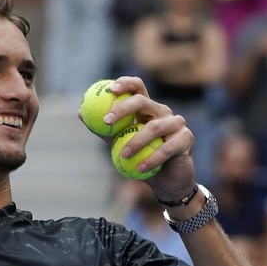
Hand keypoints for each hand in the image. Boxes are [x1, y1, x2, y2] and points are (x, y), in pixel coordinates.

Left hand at [105, 76, 196, 199]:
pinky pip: (167, 147)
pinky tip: (140, 168)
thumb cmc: (140, 159)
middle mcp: (163, 112)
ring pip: (155, 126)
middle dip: (124, 107)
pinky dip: (152, 158)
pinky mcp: (186, 139)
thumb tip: (80, 113)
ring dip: (136, 141)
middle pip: (143, 101)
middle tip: (107, 121)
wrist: (166, 181)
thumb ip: (103, 129)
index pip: (137, 87)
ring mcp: (177, 124)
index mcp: (147, 109)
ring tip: (123, 156)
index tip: (109, 90)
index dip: (125, 84)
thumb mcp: (118, 144)